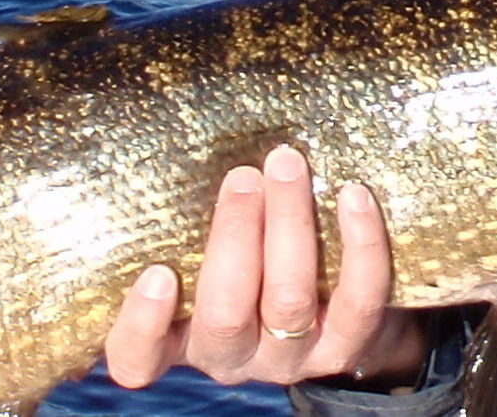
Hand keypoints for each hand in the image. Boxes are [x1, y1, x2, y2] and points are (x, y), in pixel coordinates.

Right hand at [99, 145, 425, 388]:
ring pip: (288, 301)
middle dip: (234, 238)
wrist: (337, 322)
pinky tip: (353, 195)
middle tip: (242, 177)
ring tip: (287, 166)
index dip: (142, 325)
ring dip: (289, 225)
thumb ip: (188, 223)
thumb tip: (183, 137)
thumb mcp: (205, 257)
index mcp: (178, 339)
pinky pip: (358, 299)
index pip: (138, 359)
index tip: (157, 273)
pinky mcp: (346, 348)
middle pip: (225, 315)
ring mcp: (289, 360)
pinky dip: (358, 244)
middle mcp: (229, 357)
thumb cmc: (250, 267)